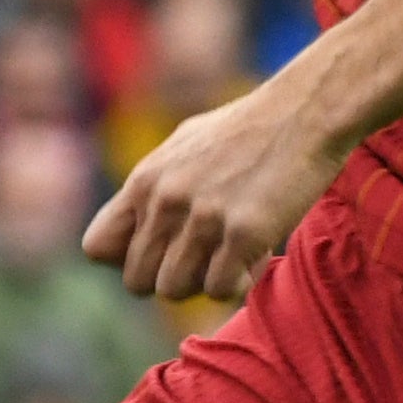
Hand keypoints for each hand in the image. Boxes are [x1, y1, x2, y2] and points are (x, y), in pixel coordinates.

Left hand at [85, 81, 345, 301]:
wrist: (305, 111)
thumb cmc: (248, 130)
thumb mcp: (182, 147)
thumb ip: (151, 187)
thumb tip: (128, 228)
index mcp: (144, 180)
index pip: (97, 249)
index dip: (126, 259)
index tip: (161, 249)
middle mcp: (165, 201)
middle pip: (138, 282)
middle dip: (170, 277)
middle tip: (206, 257)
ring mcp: (203, 218)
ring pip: (174, 291)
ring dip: (203, 281)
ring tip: (232, 253)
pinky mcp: (243, 233)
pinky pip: (219, 290)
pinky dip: (238, 282)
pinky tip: (257, 253)